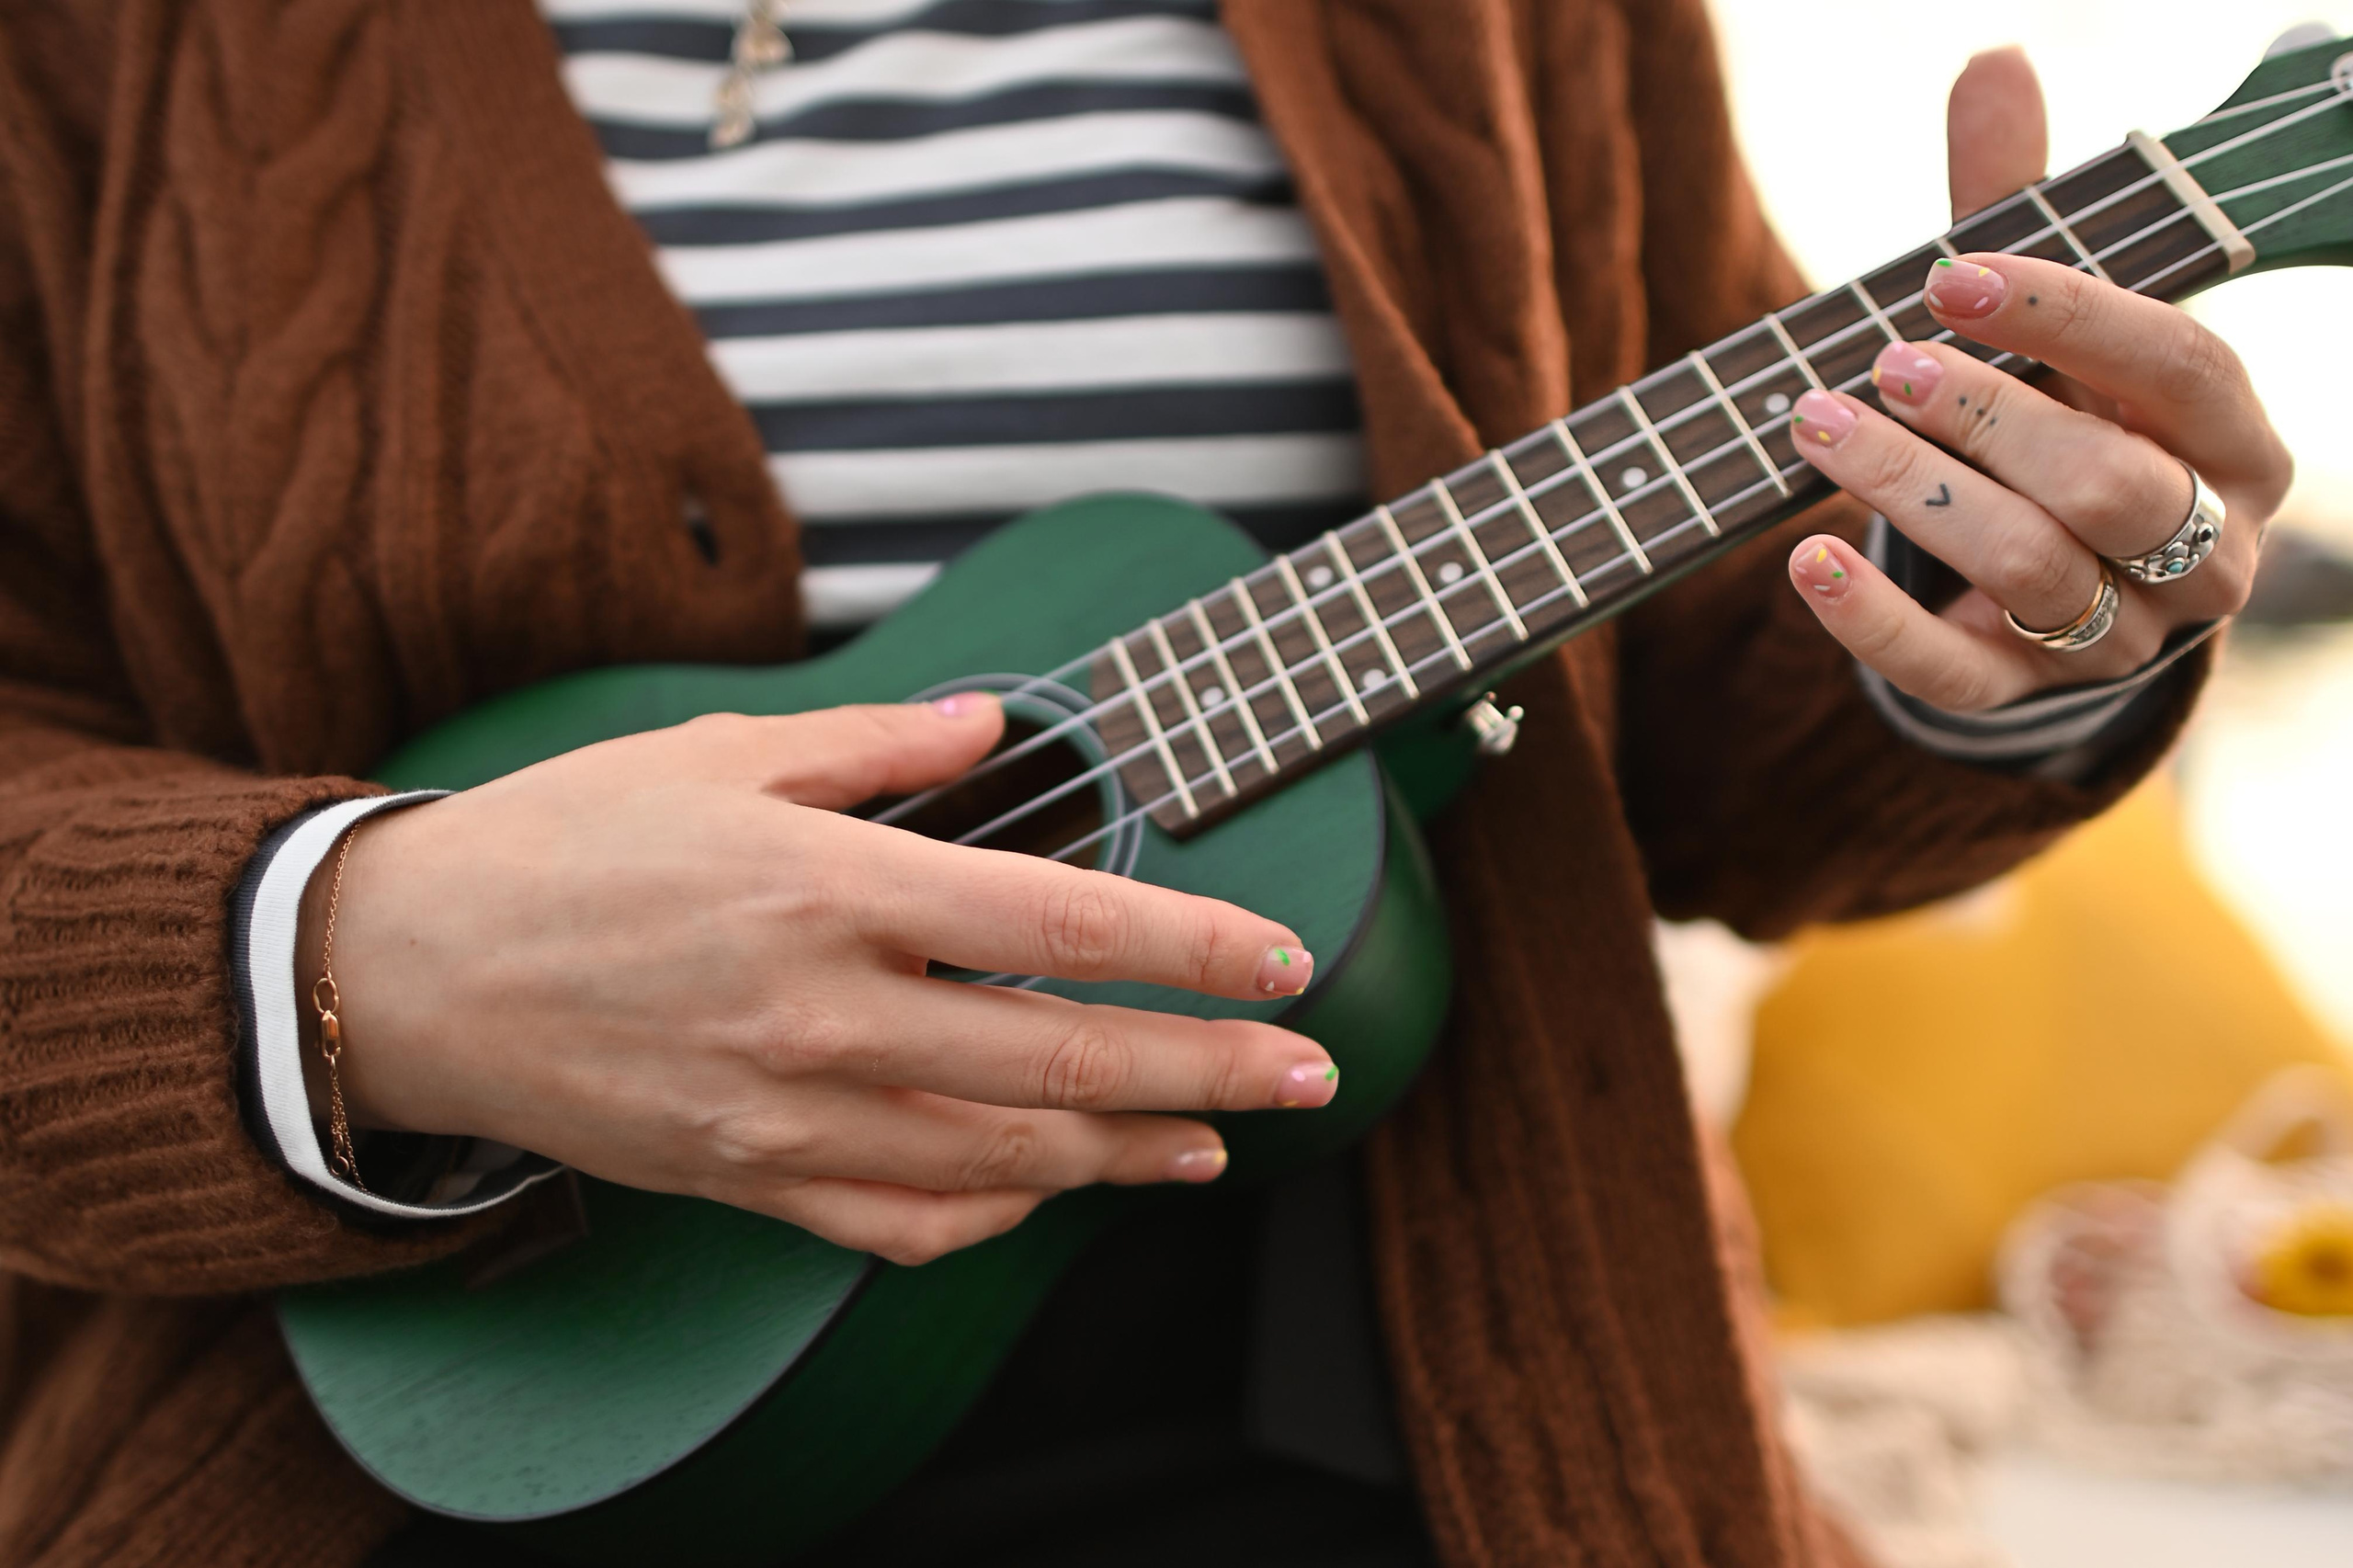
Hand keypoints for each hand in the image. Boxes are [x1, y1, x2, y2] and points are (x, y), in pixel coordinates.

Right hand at [301, 697, 1332, 1265]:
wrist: (411, 973)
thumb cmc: (567, 841)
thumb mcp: (721, 752)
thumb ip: (878, 744)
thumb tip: (996, 723)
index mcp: (830, 884)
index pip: (1063, 926)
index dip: (1193, 950)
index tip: (1283, 962)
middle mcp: (823, 1012)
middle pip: (1064, 1062)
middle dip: (1210, 1071)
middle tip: (1311, 1073)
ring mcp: (786, 1115)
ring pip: (1006, 1159)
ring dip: (1132, 1156)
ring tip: (1219, 1139)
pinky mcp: (747, 1181)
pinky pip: (907, 1222)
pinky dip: (1001, 1212)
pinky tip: (1057, 1185)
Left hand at [1783, 47, 2290, 709]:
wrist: (2063, 580)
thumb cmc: (2064, 419)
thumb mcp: (2052, 321)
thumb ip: (2026, 208)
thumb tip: (1995, 60)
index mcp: (2234, 440)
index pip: (2178, 366)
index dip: (2067, 316)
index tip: (1947, 275)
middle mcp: (2201, 548)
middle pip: (2111, 486)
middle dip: (1989, 419)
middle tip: (1881, 365)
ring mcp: (2120, 636)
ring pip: (2034, 574)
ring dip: (1918, 497)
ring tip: (1820, 426)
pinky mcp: (2025, 696)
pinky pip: (1956, 677)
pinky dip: (1873, 623)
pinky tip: (1803, 559)